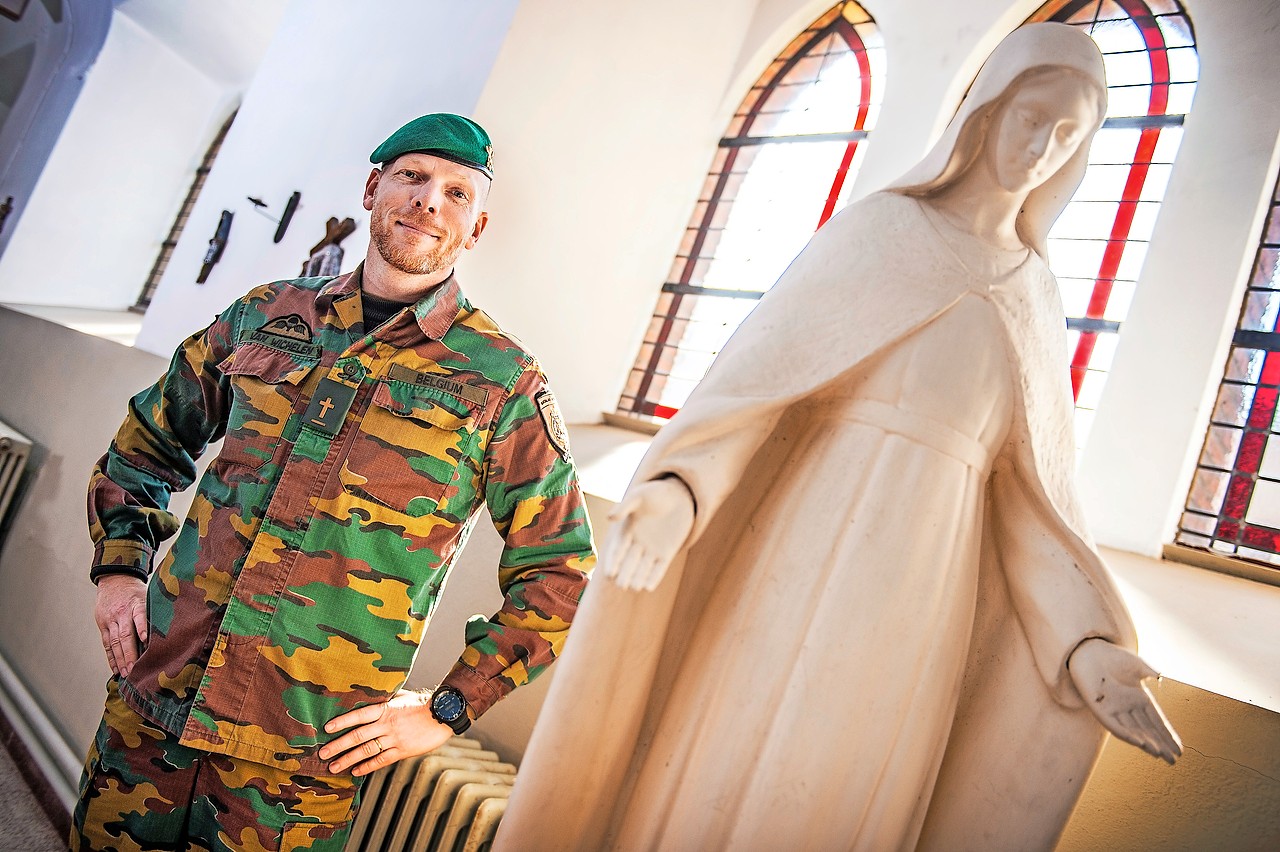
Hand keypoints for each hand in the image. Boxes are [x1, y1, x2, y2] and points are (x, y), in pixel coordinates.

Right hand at [94, 574, 147, 677]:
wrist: (114, 579)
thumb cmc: (136, 591)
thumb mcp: (148, 594)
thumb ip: (155, 611)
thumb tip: (171, 629)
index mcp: (136, 603)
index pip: (139, 615)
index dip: (142, 627)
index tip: (146, 640)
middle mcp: (122, 612)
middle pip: (125, 635)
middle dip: (129, 654)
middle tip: (134, 669)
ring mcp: (110, 619)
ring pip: (114, 642)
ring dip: (120, 659)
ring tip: (126, 673)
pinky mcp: (103, 624)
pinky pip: (106, 643)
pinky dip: (111, 657)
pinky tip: (115, 668)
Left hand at [319, 689, 454, 775]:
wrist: (444, 713)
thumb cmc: (423, 703)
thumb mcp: (402, 697)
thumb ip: (385, 701)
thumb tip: (370, 699)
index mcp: (386, 708)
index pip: (359, 715)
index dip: (342, 722)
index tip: (326, 728)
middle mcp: (387, 724)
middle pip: (358, 736)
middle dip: (338, 745)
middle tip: (323, 753)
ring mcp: (395, 738)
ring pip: (366, 750)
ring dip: (348, 759)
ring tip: (334, 766)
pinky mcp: (403, 750)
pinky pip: (381, 760)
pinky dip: (367, 766)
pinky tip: (356, 771)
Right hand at [600, 477, 694, 590]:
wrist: (678, 496)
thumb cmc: (654, 493)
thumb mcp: (638, 496)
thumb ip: (624, 507)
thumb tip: (609, 517)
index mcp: (626, 532)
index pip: (617, 550)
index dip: (613, 562)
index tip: (609, 573)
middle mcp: (637, 544)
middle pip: (628, 563)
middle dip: (624, 574)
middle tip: (620, 584)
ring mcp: (652, 550)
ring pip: (643, 568)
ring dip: (638, 578)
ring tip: (634, 587)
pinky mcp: (666, 553)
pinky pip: (659, 569)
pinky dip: (654, 578)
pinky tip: (648, 587)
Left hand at [1068, 638, 1181, 764]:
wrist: (1088, 651)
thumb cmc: (1112, 656)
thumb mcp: (1135, 664)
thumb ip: (1148, 671)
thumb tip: (1160, 676)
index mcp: (1139, 697)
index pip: (1157, 721)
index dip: (1168, 735)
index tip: (1179, 749)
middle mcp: (1128, 707)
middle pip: (1148, 730)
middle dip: (1161, 745)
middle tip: (1174, 760)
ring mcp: (1114, 709)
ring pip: (1134, 731)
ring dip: (1147, 743)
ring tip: (1161, 755)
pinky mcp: (1099, 709)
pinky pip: (1115, 725)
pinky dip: (1127, 734)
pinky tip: (1140, 743)